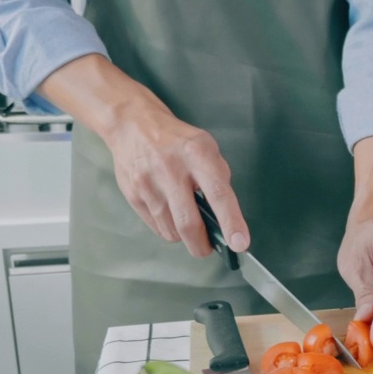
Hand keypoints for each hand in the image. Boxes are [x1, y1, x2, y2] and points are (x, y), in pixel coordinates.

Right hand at [106, 103, 246, 257]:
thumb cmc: (177, 139)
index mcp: (197, 154)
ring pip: (171, 230)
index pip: (218, 194)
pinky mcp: (133, 195)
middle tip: (209, 248)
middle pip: (189, 223)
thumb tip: (225, 213)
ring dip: (185, 237)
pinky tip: (172, 215)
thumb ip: (218, 177)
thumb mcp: (207, 146)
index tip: (239, 243)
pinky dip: (169, 229)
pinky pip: (156, 226)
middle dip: (202, 245)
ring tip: (189, 224)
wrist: (133, 125)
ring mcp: (148, 184)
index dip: (231, 222)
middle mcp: (171, 170)